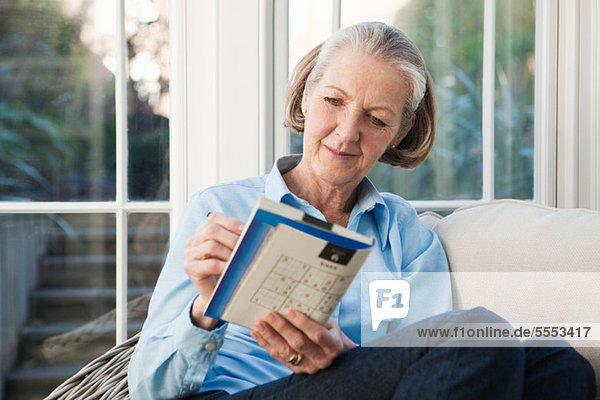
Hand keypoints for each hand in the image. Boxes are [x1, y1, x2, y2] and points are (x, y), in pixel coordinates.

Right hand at [184, 212, 244, 328]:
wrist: (215, 294)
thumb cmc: (225, 269)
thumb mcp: (230, 250)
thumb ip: (236, 238)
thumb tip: (254, 230)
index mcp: (202, 230)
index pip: (214, 218)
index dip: (232, 223)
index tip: (249, 231)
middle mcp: (193, 240)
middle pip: (212, 230)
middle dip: (233, 238)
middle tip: (248, 247)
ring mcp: (190, 254)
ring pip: (211, 246)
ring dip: (230, 253)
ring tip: (243, 259)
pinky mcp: (190, 268)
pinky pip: (210, 264)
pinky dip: (225, 266)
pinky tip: (234, 269)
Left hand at [250, 310, 356, 373]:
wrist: (337, 357)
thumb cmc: (331, 333)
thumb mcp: (331, 324)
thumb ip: (317, 317)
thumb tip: (296, 300)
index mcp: (333, 345)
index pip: (317, 335)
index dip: (303, 323)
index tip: (290, 311)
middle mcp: (321, 359)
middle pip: (298, 344)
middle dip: (282, 328)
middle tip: (269, 315)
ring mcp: (308, 367)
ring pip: (286, 352)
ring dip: (270, 337)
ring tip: (259, 324)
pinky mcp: (296, 369)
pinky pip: (279, 357)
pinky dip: (266, 344)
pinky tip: (258, 334)